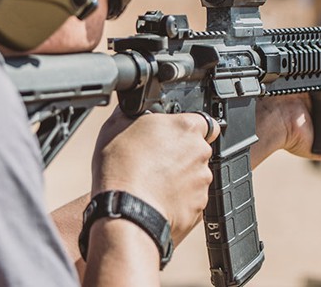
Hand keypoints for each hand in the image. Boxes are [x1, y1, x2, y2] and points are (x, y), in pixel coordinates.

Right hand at [92, 108, 218, 240]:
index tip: (174, 134)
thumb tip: (132, 106)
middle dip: (180, 153)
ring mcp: (202, 183)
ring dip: (179, 177)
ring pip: (193, 176)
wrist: (126, 215)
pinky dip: (177, 199)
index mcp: (186, 128)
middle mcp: (200, 154)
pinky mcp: (198, 208)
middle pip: (197, 149)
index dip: (188, 127)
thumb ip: (134, 112)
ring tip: (152, 182)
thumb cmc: (121, 170)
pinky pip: (189, 200)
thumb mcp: (116, 125)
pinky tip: (156, 199)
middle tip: (155, 160)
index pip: (203, 120)